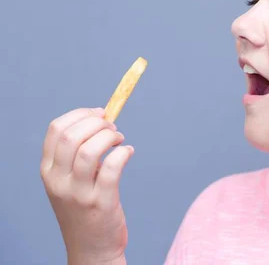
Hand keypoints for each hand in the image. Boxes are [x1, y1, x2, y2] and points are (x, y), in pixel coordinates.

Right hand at [40, 107, 133, 263]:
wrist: (91, 247)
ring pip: (90, 150)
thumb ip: (78, 153)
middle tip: (112, 127)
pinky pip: (112, 167)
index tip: (99, 113)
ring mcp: (78, 194)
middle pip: (73, 136)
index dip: (81, 114)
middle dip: (97, 123)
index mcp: (48, 170)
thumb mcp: (69, 180)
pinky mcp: (100, 203)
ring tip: (119, 139)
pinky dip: (123, 153)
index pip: (57, 129)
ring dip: (110, 136)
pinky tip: (128, 152)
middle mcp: (58, 181)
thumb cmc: (84, 207)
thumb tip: (102, 118)